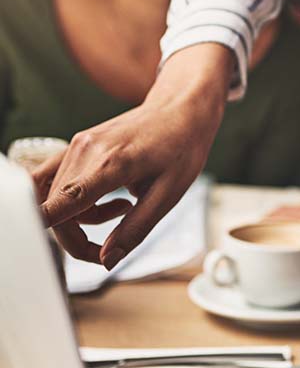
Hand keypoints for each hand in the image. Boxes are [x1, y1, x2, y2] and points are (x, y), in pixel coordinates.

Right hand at [35, 44, 231, 267]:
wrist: (182, 108)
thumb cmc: (183, 146)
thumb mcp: (170, 193)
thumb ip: (136, 228)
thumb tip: (108, 259)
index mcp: (110, 164)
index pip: (60, 203)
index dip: (49, 231)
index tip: (56, 252)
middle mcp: (85, 151)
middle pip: (55, 210)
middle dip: (77, 238)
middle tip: (111, 246)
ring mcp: (78, 145)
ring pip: (54, 197)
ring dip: (77, 219)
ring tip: (121, 209)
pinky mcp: (77, 144)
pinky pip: (56, 180)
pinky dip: (71, 200)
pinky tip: (101, 199)